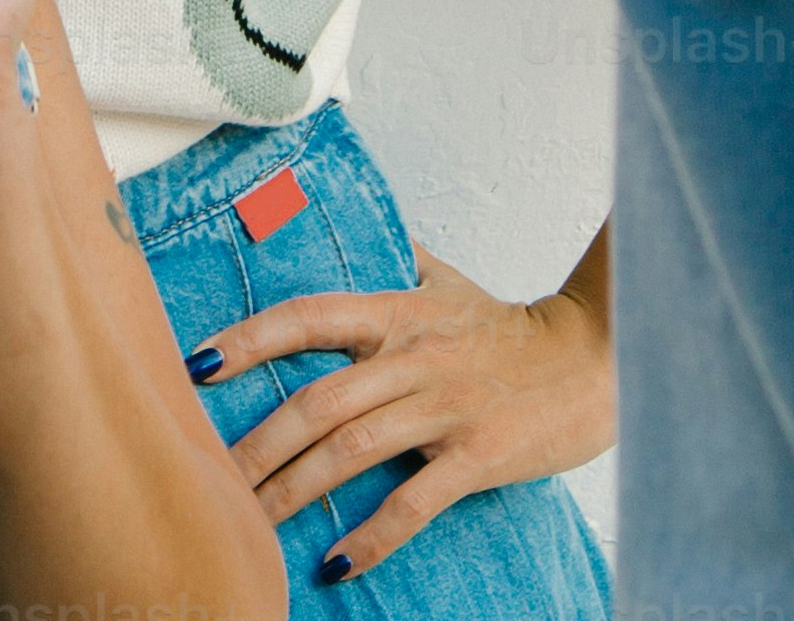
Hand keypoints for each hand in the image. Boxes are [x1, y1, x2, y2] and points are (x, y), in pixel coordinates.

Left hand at [202, 244, 615, 576]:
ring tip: (252, 525)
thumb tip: (359, 231)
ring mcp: (446, 407)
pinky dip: (372, 535)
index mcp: (398, 312)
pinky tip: (335, 563)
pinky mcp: (479, 455)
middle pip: (316, 401)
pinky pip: (415, 501)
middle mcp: (414, 357)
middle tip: (210, 479)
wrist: (596, 360)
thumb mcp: (451, 285)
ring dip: (295, 493)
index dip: (250, 339)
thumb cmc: (514, 329)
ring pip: (352, 451)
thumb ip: (399, 263)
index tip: (197, 365)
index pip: (309, 317)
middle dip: (256, 445)